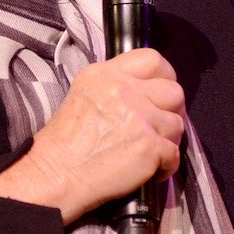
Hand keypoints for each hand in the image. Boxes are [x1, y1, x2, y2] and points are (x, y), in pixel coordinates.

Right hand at [0, 48, 184, 222]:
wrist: (56, 174)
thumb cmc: (64, 143)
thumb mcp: (82, 94)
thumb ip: (114, 87)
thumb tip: (145, 94)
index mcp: (106, 74)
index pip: (152, 59)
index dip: (165, 76)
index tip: (162, 92)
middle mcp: (124, 90)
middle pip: (174, 91)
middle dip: (172, 110)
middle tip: (160, 126)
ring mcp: (139, 117)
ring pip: (177, 124)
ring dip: (168, 140)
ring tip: (150, 152)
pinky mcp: (148, 145)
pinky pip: (174, 153)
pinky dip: (166, 166)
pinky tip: (150, 170)